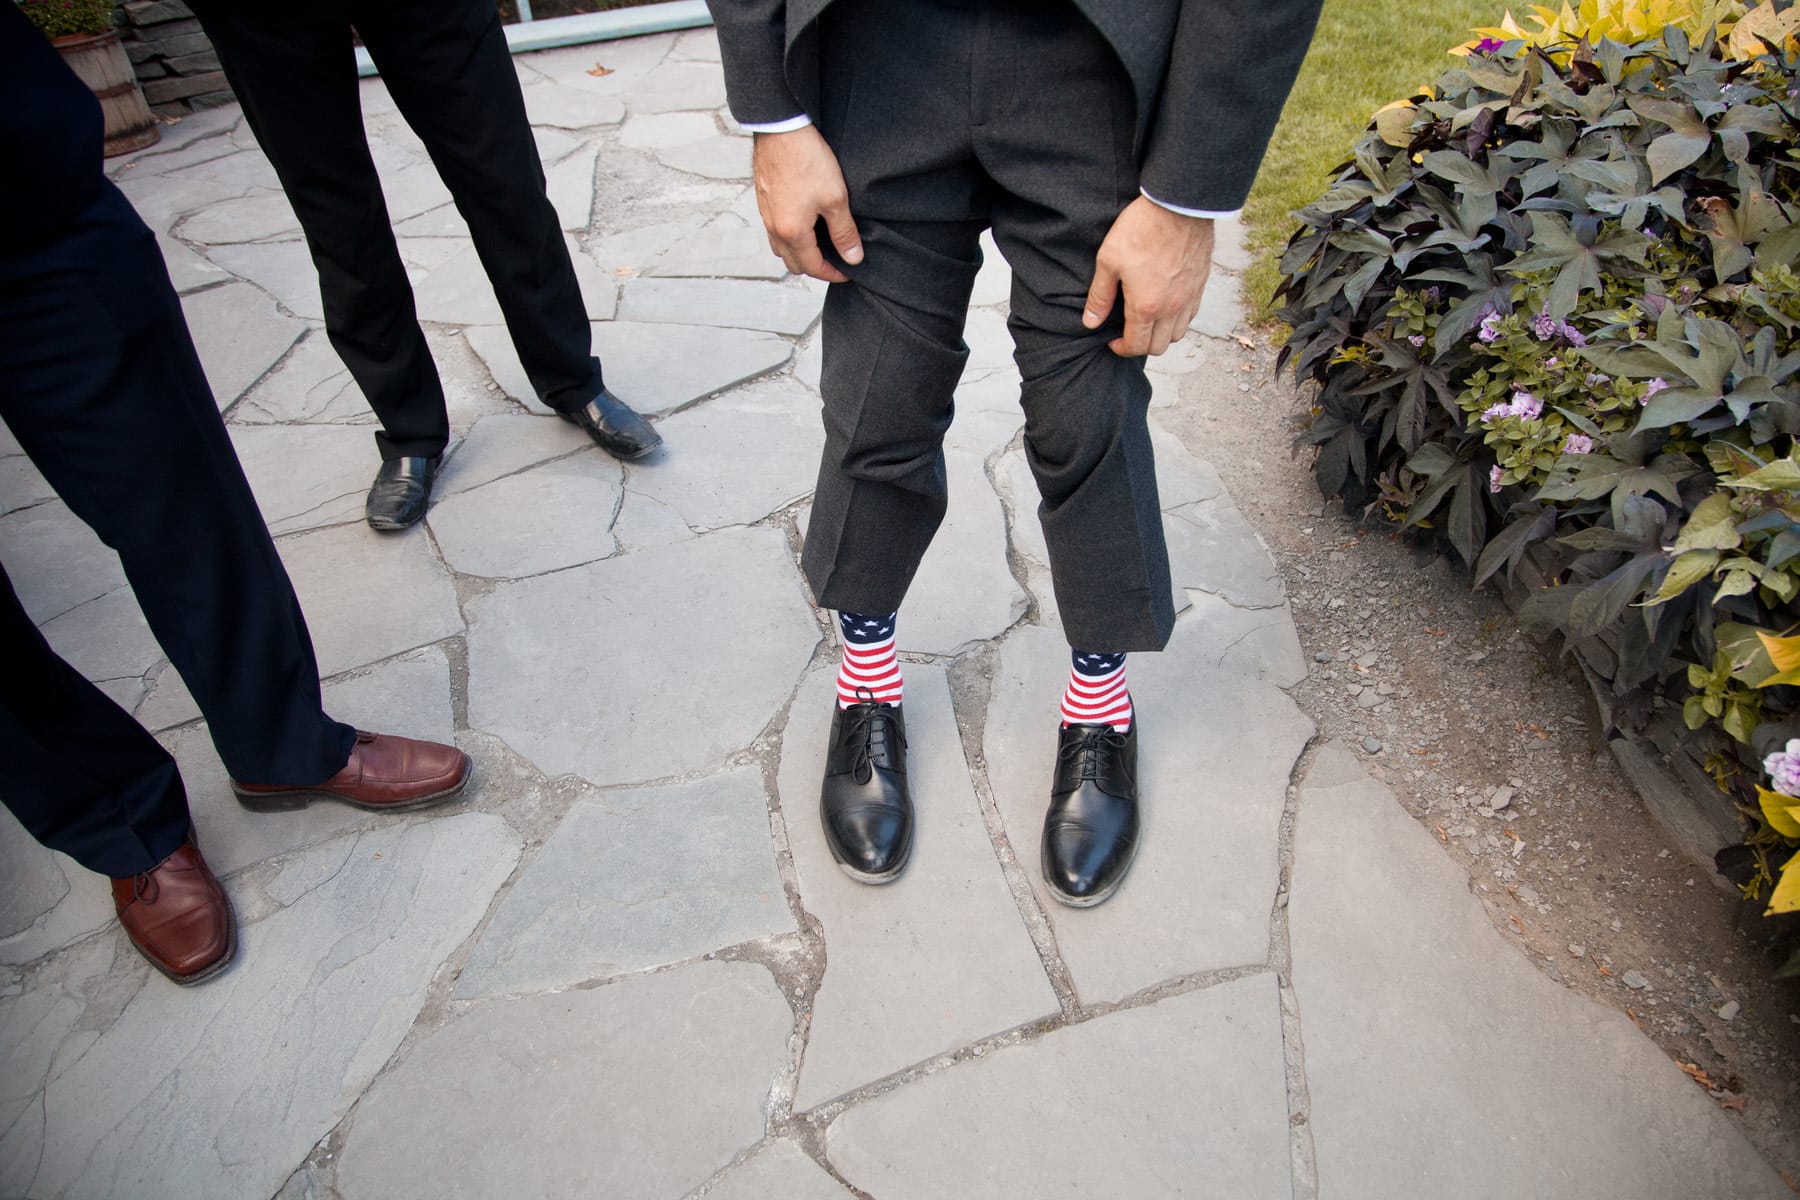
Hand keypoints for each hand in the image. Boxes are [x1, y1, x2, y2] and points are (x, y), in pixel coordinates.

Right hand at [751, 126, 862, 282]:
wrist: (781, 129)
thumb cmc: (808, 161)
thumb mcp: (835, 198)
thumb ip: (844, 232)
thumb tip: (853, 257)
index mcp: (792, 233)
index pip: (813, 267)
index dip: (833, 274)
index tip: (848, 271)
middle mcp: (774, 228)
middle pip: (793, 263)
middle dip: (815, 267)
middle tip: (836, 260)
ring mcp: (766, 213)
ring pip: (781, 247)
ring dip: (799, 252)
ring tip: (820, 242)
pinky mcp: (763, 199)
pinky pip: (775, 229)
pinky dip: (790, 235)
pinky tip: (804, 221)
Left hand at [1082, 198, 1214, 356]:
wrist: (1179, 204)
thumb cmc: (1141, 229)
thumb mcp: (1109, 260)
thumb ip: (1100, 296)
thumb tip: (1091, 322)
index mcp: (1146, 306)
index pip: (1136, 346)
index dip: (1121, 348)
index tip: (1112, 340)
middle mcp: (1171, 308)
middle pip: (1158, 347)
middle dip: (1140, 345)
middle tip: (1128, 332)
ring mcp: (1189, 297)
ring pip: (1178, 335)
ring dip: (1161, 335)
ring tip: (1147, 320)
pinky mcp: (1200, 285)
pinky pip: (1191, 315)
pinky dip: (1178, 320)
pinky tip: (1166, 305)